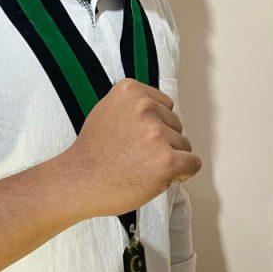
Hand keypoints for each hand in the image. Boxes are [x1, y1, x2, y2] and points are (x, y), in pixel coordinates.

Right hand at [64, 78, 201, 218]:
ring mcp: (156, 132)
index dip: (156, 124)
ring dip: (170, 157)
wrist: (80, 180)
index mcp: (130, 90)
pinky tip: (163, 177)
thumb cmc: (91, 152)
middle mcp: (145, 106)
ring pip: (184, 144)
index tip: (141, 137)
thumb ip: (132, 106)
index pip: (165, 104)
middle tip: (139, 155)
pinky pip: (193, 163)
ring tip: (143, 166)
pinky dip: (183, 172)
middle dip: (164, 140)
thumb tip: (158, 112)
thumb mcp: (107, 110)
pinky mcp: (167, 159)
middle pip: (176, 124)